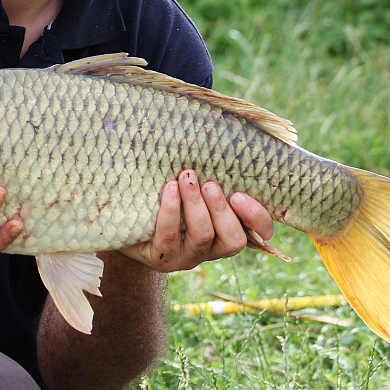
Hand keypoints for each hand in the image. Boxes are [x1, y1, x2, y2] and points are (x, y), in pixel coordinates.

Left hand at [119, 169, 274, 272]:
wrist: (128, 220)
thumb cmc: (169, 193)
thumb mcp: (195, 183)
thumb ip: (211, 171)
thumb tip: (219, 131)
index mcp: (229, 228)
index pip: (261, 232)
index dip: (257, 216)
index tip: (239, 194)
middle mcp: (213, 248)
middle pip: (233, 239)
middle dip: (222, 209)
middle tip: (209, 184)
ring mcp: (188, 256)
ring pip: (202, 236)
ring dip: (195, 205)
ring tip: (186, 178)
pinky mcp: (162, 258)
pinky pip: (168, 236)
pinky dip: (170, 210)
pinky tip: (169, 189)